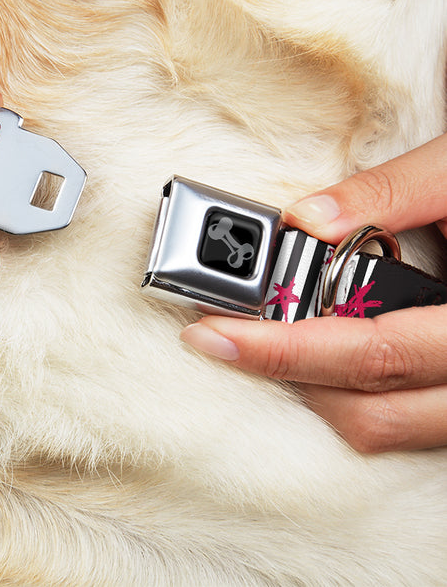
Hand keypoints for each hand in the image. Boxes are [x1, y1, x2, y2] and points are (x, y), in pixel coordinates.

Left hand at [181, 133, 446, 452]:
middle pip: (370, 410)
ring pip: (386, 427)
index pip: (372, 353)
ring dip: (315, 390)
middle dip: (284, 374)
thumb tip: (307, 217)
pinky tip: (321, 351)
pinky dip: (352, 393)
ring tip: (265, 342)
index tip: (215, 332)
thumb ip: (391, 192)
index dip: (284, 349)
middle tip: (220, 337)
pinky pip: (404, 421)